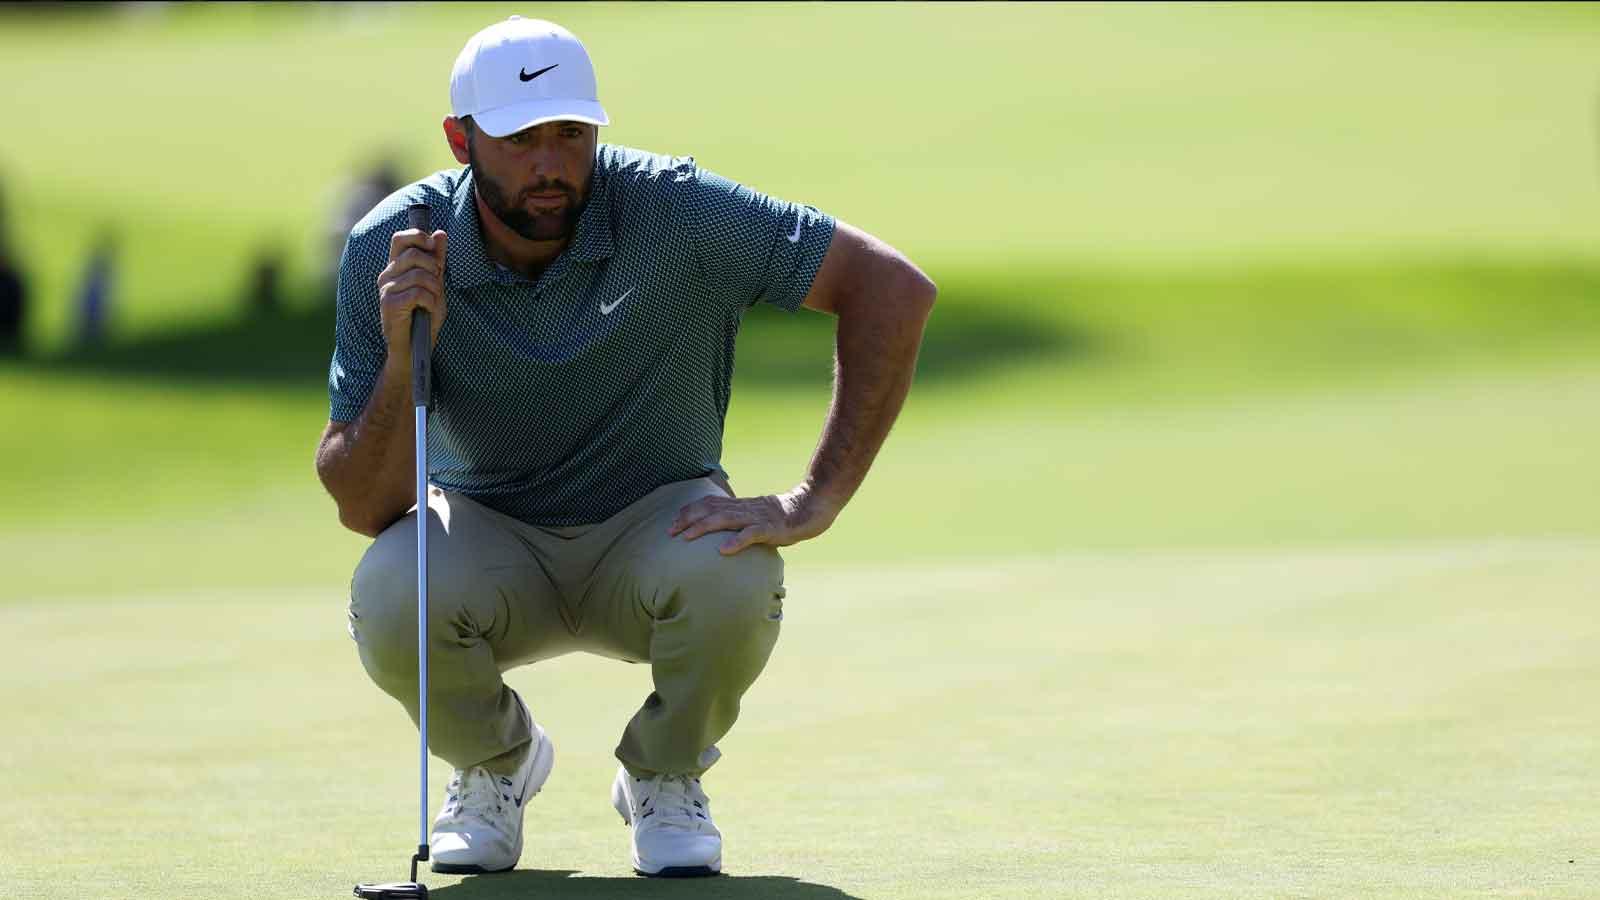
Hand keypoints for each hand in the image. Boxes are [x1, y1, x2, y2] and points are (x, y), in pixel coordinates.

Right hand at [378, 226, 448, 362]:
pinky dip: (430, 302)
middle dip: (434, 267)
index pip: (400, 238)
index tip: (432, 245)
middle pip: (414, 254)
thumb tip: (440, 233)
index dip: (418, 236)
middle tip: (436, 284)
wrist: (414, 348)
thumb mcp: (435, 284)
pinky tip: (426, 310)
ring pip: (419, 275)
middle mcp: (387, 275)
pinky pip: (418, 293)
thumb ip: (437, 260)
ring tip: (432, 301)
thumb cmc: (424, 316)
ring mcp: (386, 289)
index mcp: (396, 267)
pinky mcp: (389, 304)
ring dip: (435, 289)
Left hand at [668, 487, 839, 555]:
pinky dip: (735, 542)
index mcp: (740, 506)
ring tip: (687, 538)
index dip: (689, 511)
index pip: (709, 504)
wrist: (812, 506)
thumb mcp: (758, 518)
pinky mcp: (771, 529)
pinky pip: (751, 534)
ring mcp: (757, 518)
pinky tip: (722, 550)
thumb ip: (741, 524)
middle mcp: (744, 509)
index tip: (672, 523)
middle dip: (688, 520)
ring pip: (725, 519)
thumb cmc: (785, 517)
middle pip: (710, 509)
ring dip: (703, 528)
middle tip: (670, 532)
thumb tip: (724, 538)